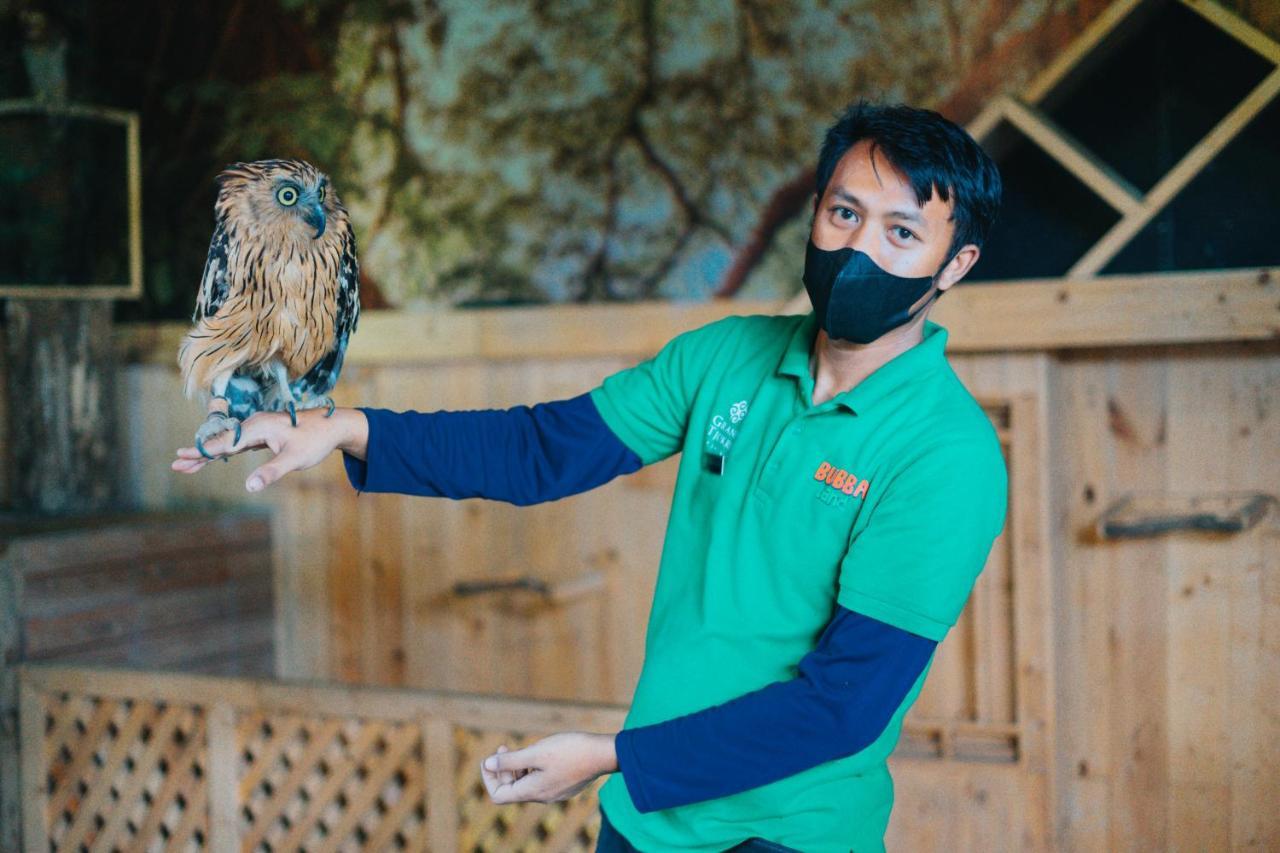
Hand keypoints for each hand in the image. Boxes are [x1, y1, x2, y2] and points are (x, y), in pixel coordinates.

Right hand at [171, 407, 367, 492]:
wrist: (333, 426)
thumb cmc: (315, 441)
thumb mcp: (294, 459)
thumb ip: (271, 472)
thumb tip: (249, 486)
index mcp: (258, 427)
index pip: (224, 442)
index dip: (202, 451)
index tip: (181, 457)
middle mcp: (254, 424)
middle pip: (221, 441)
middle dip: (198, 453)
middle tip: (175, 465)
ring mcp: (258, 429)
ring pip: (228, 443)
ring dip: (208, 454)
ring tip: (187, 465)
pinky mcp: (263, 434)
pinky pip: (238, 444)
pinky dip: (223, 452)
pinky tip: (214, 458)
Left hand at [480, 732, 617, 804]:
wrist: (603, 754)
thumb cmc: (570, 750)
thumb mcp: (537, 752)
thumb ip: (511, 760)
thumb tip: (486, 764)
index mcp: (533, 790)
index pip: (499, 795)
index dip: (489, 778)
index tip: (490, 759)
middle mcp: (542, 796)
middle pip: (512, 789)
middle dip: (503, 768)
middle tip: (504, 746)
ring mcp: (554, 792)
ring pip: (526, 783)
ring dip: (518, 767)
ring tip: (525, 747)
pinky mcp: (564, 785)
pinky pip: (540, 780)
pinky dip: (532, 768)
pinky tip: (541, 751)